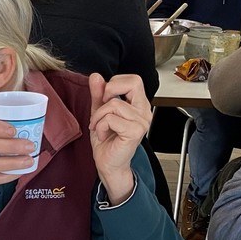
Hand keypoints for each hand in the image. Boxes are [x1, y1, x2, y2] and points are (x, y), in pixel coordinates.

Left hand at [88, 73, 148, 203]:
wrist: (108, 163)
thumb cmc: (107, 140)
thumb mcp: (99, 112)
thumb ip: (98, 94)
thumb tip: (96, 76)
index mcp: (138, 104)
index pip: (134, 79)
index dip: (115, 83)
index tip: (104, 98)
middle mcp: (144, 111)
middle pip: (133, 83)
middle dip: (108, 92)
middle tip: (100, 107)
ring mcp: (142, 122)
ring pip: (114, 104)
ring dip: (98, 116)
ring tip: (100, 127)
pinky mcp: (135, 132)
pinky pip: (111, 118)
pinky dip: (101, 125)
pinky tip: (103, 134)